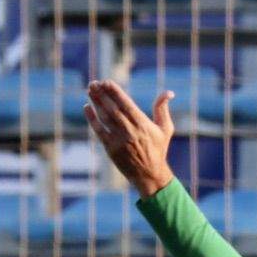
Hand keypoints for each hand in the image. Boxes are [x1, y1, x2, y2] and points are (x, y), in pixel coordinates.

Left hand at [83, 80, 177, 195]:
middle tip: (94, 83)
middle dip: (102, 94)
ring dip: (96, 103)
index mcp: (143, 124)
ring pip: (104, 117)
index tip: (106, 81)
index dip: (115, 92)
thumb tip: (169, 92)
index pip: (126, 104)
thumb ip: (163, 109)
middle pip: (112, 108)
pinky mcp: (110, 149)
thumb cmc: (158, 150)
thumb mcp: (165, 129)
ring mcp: (119, 140)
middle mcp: (129, 131)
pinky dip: (92, 119)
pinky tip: (87, 107)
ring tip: (90, 91)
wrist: (150, 175)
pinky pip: (98, 131)